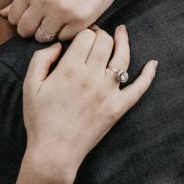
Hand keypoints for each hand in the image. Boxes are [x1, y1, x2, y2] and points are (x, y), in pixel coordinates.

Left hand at [1, 0, 129, 41]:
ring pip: (43, 38)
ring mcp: (61, 11)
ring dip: (52, 32)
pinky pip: (64, 39)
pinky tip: (76, 19)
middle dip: (35, 30)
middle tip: (49, 21)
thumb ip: (21, 0)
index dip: (24, 20)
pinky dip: (69, 33)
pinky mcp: (79, 21)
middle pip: (25, 31)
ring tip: (63, 19)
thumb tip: (1, 15)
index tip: (37, 15)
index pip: (14, 19)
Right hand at [22, 26, 157, 180]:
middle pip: (105, 42)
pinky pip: (139, 88)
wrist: (55, 151)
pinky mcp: (119, 107)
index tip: (81, 35)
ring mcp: (109, 92)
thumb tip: (58, 45)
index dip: (84, 31)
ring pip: (123, 57)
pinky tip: (153, 63)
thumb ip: (41, 58)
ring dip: (123, 42)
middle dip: (101, 35)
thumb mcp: (31, 85)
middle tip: (96, 36)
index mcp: (70, 69)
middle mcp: (92, 77)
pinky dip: (148, 75)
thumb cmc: (40, 119)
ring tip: (122, 32)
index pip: (86, 36)